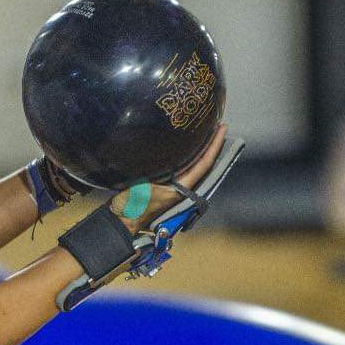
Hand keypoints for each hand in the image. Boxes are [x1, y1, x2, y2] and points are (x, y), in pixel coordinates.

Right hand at [110, 123, 228, 232]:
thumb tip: (164, 148)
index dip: (215, 145)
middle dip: (211, 144)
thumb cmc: (133, 204)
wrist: (121, 220)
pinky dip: (186, 153)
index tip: (223, 128)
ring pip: (193, 164)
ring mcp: (174, 186)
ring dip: (200, 148)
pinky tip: (184, 143)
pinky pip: (181, 165)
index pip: (205, 163)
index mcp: (182, 188)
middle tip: (217, 124)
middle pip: (203, 162)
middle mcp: (182, 186)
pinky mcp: (163, 184)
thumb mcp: (145, 185)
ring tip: (206, 130)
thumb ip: (157, 170)